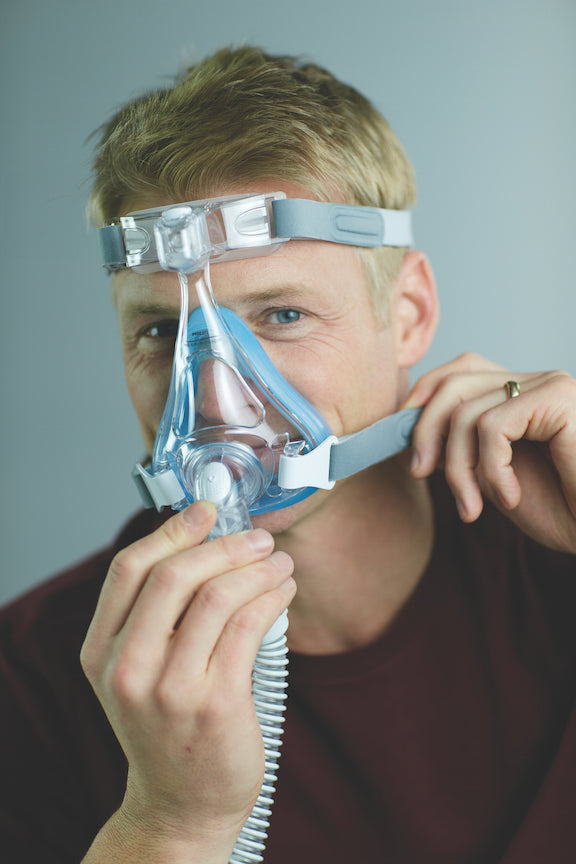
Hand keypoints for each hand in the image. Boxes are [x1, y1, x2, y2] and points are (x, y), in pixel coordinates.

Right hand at [80, 501, 295, 854]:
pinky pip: (248, 626)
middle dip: (223, 545)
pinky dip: (271, 597)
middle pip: (173, 575)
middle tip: (257, 538)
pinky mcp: (216, 704)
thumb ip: (153, 615)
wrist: (181, 804)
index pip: (129, 569)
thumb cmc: (166, 727)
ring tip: (279, 562)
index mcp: (100, 652)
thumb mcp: (136, 672)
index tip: (207, 511)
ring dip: (256, 568)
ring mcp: (170, 689)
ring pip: (217, 596)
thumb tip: (201, 542)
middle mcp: (127, 668)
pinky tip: (283, 591)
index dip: (171, 531)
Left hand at [404, 353, 575, 553]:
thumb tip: (409, 433)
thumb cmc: (559, 510)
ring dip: (459, 469)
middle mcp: (534, 381)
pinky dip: (490, 470)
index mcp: (519, 393)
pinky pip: (494, 426)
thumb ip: (459, 448)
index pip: (457, 372)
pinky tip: (510, 497)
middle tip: (420, 473)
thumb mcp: (491, 477)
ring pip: (467, 412)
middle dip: (425, 431)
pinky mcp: (560, 397)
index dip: (421, 400)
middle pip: (453, 384)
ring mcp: (549, 385)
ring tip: (472, 507)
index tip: (404, 444)